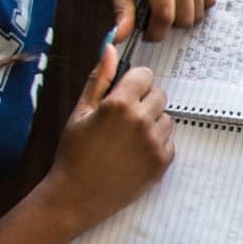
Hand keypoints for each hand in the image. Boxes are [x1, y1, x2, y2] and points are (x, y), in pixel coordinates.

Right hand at [40, 45, 173, 229]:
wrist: (75, 197)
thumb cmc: (73, 153)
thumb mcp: (80, 112)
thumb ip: (98, 79)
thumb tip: (110, 47)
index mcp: (119, 104)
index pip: (145, 75)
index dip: (133, 83)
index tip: (122, 95)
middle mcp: (141, 120)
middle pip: (159, 94)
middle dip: (143, 101)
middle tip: (122, 120)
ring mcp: (155, 143)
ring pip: (166, 118)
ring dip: (151, 123)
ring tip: (127, 139)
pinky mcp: (162, 162)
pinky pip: (169, 141)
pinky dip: (156, 145)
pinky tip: (133, 154)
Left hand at [89, 0, 214, 41]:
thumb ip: (122, 11)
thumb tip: (120, 39)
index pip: (165, 13)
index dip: (155, 32)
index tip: (142, 35)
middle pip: (186, 15)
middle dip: (168, 26)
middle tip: (149, 20)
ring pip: (199, 11)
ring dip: (181, 18)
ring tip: (161, 8)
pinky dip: (195, 7)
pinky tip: (176, 1)